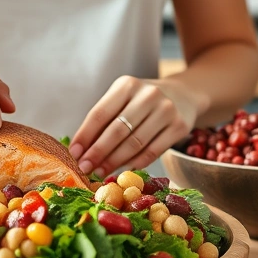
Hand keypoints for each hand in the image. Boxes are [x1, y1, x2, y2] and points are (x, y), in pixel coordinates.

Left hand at [70, 76, 197, 176]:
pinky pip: (153, 151)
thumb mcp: (123, 100)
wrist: (183, 95)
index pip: (100, 113)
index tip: (74, 154)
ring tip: (100, 173)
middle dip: (98, 152)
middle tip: (85, 168)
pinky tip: (122, 171)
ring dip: (114, 162)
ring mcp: (166, 110)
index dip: (85, 136)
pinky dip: (135, 163)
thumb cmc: (142, 101)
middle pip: (117, 130)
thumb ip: (104, 121)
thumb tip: (81, 150)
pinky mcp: (179, 126)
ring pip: (135, 143)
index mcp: (127, 85)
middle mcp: (148, 94)